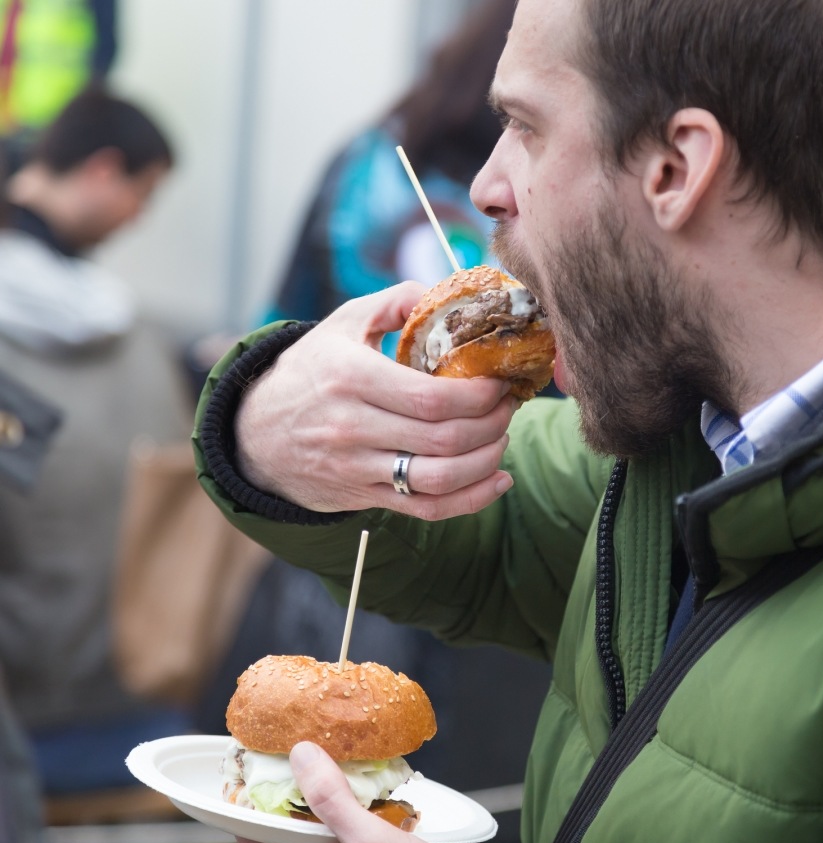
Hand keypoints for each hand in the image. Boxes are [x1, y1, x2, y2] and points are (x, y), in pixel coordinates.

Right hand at [234, 282, 517, 518]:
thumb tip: (446, 295)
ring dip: (486, 461)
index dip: (478, 395)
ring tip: (502, 438)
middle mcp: (353, 428)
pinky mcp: (365, 497)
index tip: (499, 382)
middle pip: (443, 439)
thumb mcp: (341, 324)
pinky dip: (471, 500)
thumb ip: (395, 303)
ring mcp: (358, 468)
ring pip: (439, 479)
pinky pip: (426, 509)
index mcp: (351, 378)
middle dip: (492, 423)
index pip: (430, 398)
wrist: (256, 432)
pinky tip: (497, 480)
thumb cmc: (309, 372)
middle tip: (508, 406)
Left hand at [237, 742, 469, 842]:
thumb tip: (299, 755)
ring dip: (315, 802)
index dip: (245, 807)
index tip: (250, 771)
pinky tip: (361, 791)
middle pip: (283, 836)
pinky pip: (339, 839)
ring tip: (327, 766)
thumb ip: (331, 799)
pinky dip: (341, 812)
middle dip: (283, 796)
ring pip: (313, 836)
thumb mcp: (370, 839)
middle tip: (292, 758)